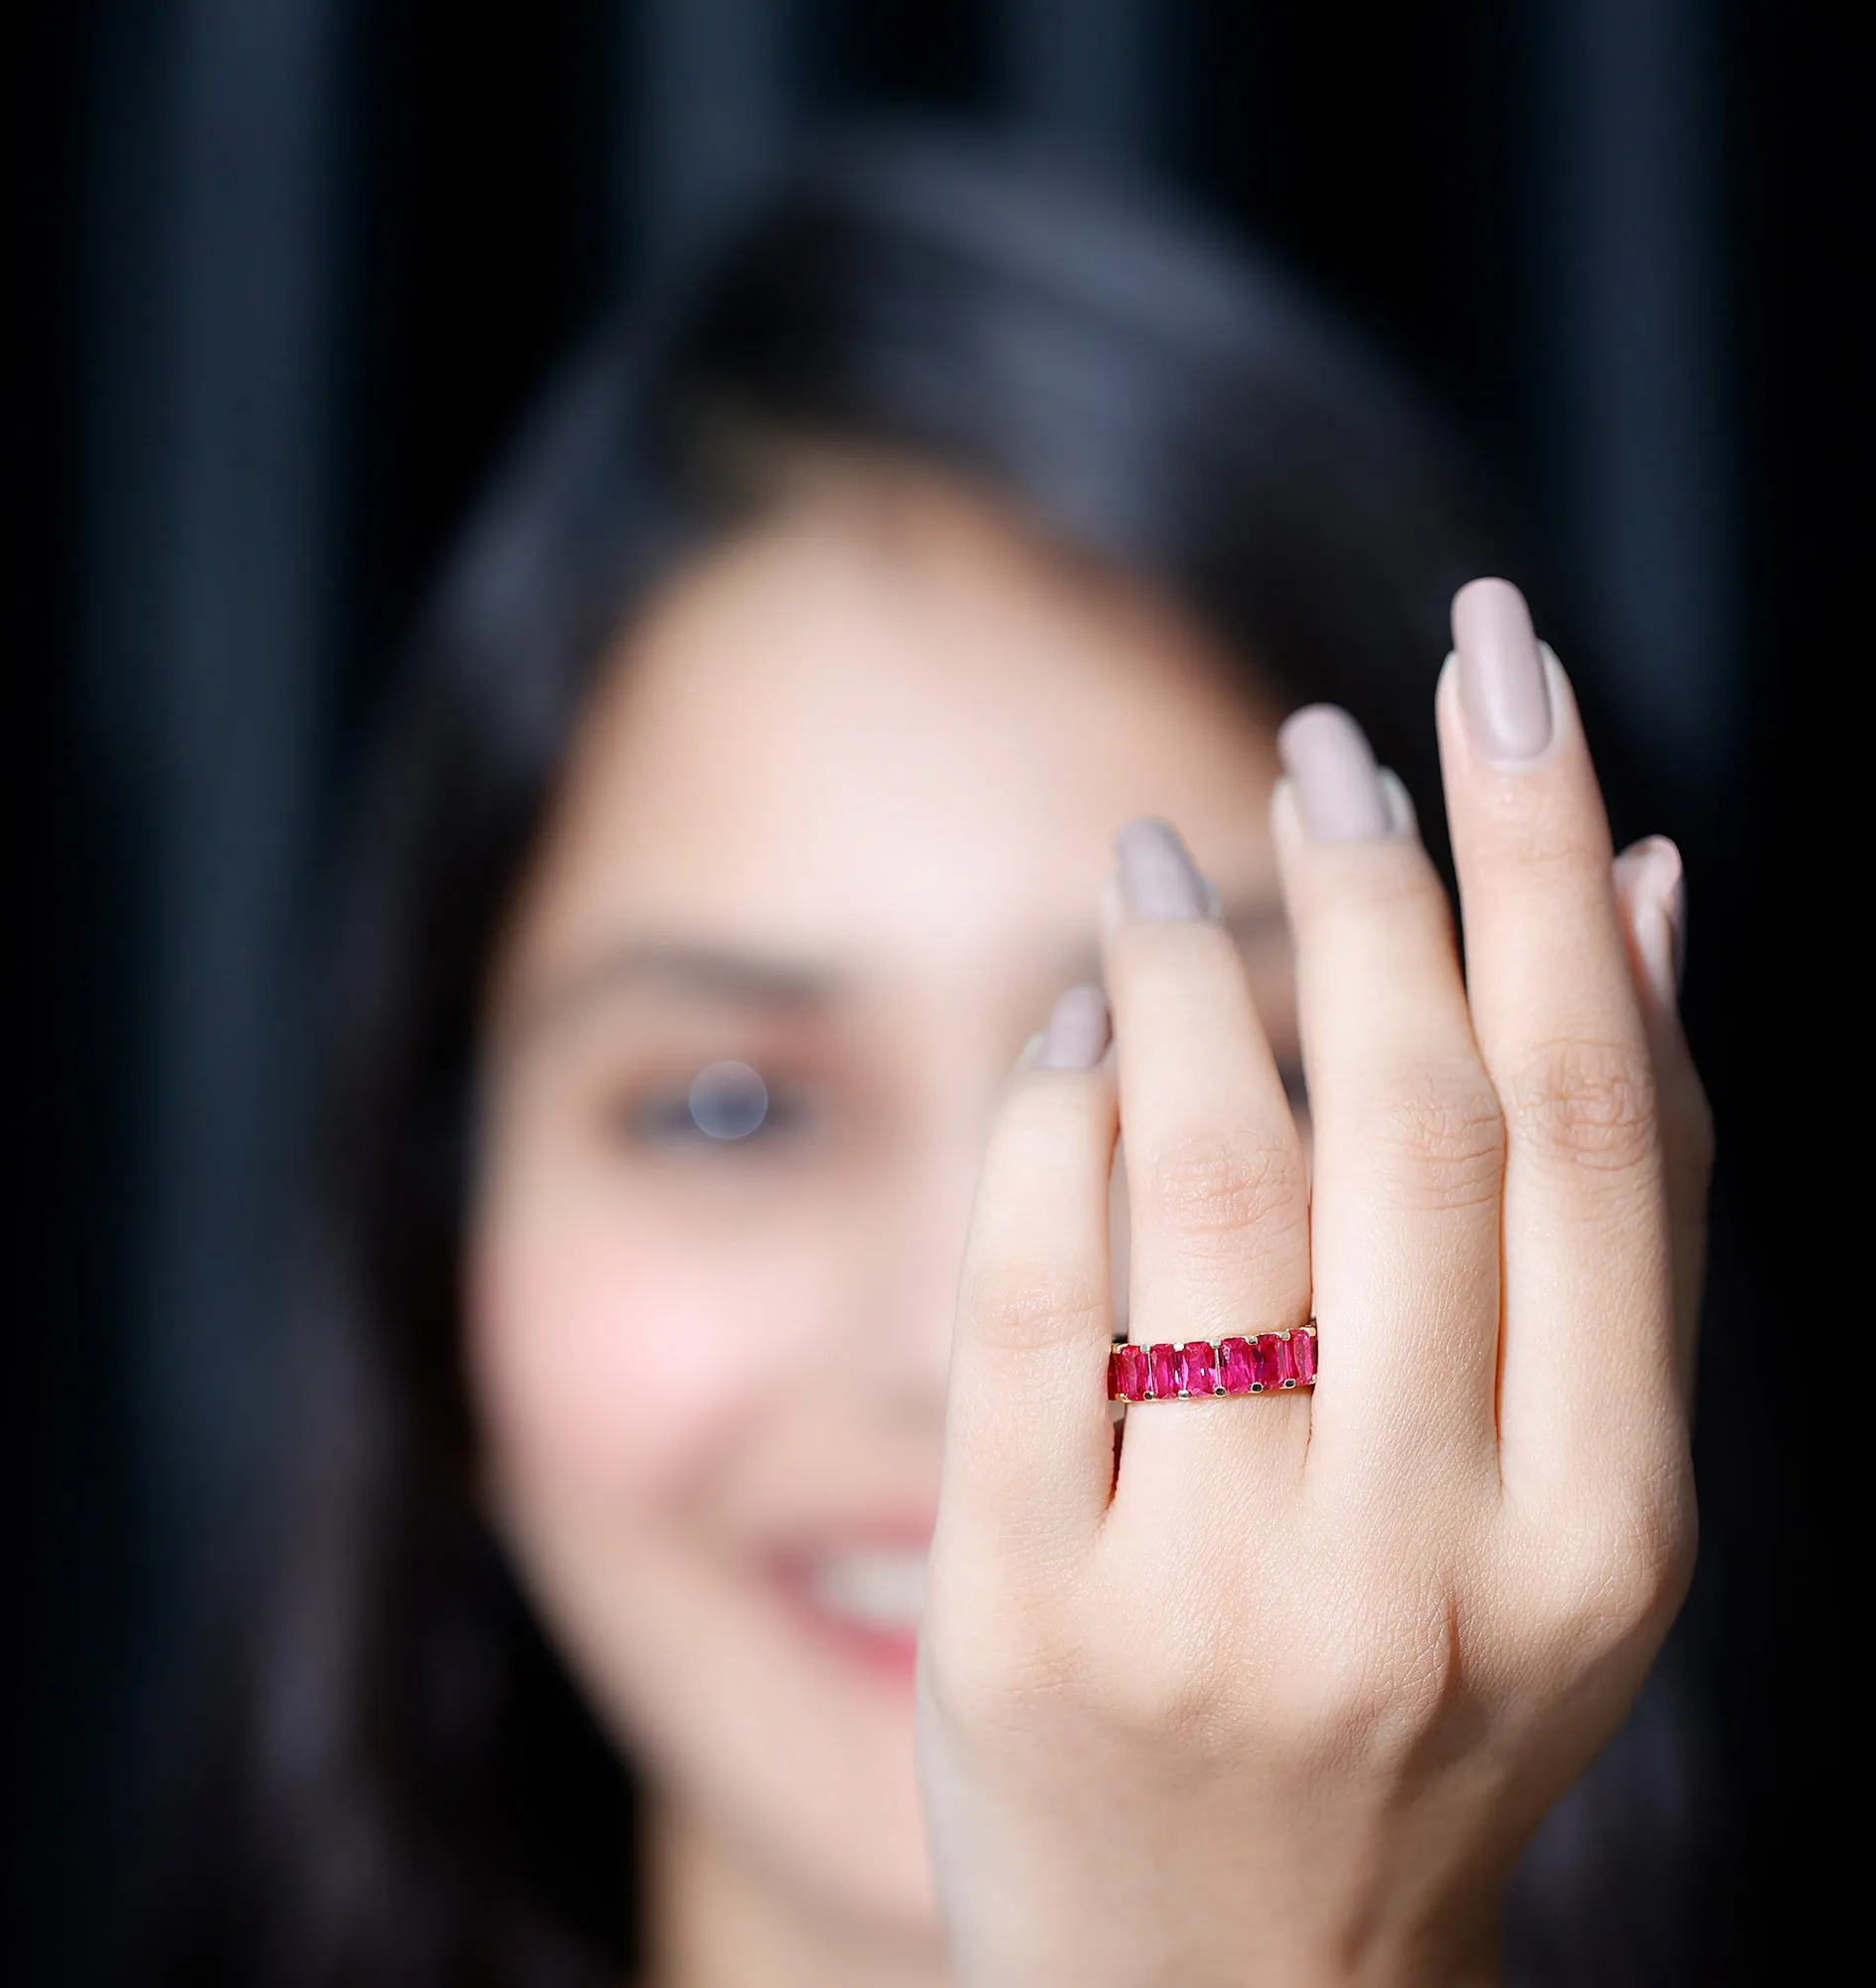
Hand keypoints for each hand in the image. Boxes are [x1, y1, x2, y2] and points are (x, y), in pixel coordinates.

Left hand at [917, 580, 1711, 1986]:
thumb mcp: (1570, 1499)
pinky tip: (1065, 1030)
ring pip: (1207, 1181)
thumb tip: (1651, 894)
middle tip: (1326, 740)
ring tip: (1171, 857)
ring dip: (1188, 972)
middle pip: (1407, 1118)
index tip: (1500, 668)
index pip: (1592, 1112)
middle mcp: (1429, 1559)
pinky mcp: (1027, 1620)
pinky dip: (1049, 1124)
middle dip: (1373, 878)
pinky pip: (1031, 1303)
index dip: (1546, 856)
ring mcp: (1218, 1598)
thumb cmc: (1418, 1699)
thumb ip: (1614, 1213)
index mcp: (1604, 1526)